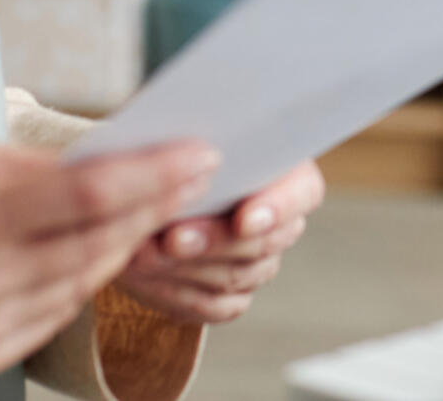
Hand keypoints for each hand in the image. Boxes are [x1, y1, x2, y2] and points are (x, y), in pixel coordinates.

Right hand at [0, 136, 216, 380]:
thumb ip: (37, 165)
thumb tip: (122, 161)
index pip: (91, 194)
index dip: (155, 174)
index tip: (202, 154)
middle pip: (101, 240)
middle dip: (159, 205)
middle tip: (200, 175)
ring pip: (89, 278)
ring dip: (132, 242)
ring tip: (166, 205)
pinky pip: (62, 311)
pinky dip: (89, 277)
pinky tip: (109, 248)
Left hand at [115, 161, 324, 324]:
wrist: (144, 191)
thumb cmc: (172, 150)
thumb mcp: (187, 136)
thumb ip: (199, 151)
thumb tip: (191, 162)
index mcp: (288, 172)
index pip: (303, 193)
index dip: (278, 208)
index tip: (243, 218)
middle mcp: (280, 222)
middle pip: (264, 243)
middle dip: (213, 241)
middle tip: (170, 238)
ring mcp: (257, 264)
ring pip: (236, 277)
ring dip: (184, 268)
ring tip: (139, 253)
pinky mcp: (228, 297)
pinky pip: (211, 306)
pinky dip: (173, 292)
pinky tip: (141, 274)